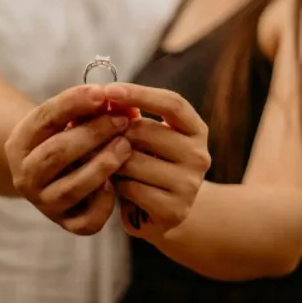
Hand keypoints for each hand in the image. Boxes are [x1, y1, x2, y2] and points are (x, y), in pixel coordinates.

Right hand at [5, 84, 133, 235]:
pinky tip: (116, 183)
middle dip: (93, 133)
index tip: (102, 93)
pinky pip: (86, 220)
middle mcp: (25, 177)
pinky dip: (104, 202)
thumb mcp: (68, 119)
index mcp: (19, 143)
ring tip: (125, 146)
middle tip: (121, 121)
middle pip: (57, 153)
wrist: (52, 173)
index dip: (74, 103)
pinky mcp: (66, 224)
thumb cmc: (65, 136)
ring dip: (102, 165)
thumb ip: (89, 108)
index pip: (45, 118)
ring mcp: (44, 203)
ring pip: (71, 188)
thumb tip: (123, 104)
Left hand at [104, 83, 209, 236]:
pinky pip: (131, 188)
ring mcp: (190, 185)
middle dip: (116, 132)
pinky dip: (118, 185)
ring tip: (112, 165)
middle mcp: (199, 156)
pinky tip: (120, 186)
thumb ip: (130, 114)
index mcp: (196, 130)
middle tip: (102, 139)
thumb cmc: (148, 163)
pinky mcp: (174, 210)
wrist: (163, 212)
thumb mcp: (146, 135)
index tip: (109, 90)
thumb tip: (106, 95)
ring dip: (113, 161)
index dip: (140, 93)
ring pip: (133, 161)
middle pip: (145, 130)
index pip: (172, 103)